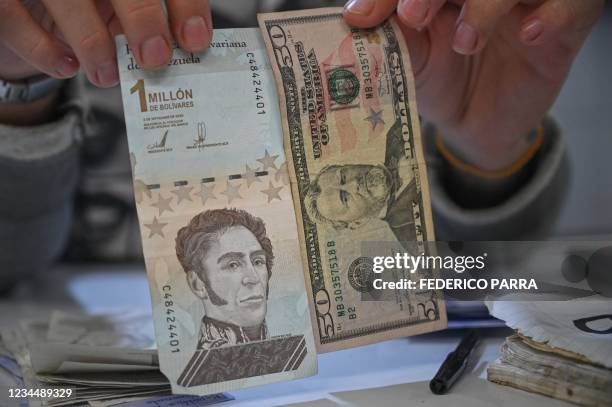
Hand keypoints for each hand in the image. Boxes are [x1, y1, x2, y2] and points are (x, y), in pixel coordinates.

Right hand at [0, 0, 211, 86]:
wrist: (23, 11)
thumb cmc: (85, 10)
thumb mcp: (119, 10)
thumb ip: (148, 22)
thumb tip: (185, 51)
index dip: (184, 3)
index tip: (196, 40)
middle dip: (143, 16)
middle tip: (154, 58)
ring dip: (91, 40)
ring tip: (106, 75)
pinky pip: (14, 17)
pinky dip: (42, 47)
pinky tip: (66, 68)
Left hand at [343, 0, 603, 170]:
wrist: (475, 125)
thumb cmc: (441, 82)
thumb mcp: (410, 62)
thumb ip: (391, 36)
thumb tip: (356, 16)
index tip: (368, 16)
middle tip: (412, 16)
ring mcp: (525, 0)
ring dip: (487, 6)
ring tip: (467, 42)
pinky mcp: (564, 24)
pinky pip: (574, 4)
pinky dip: (553, 14)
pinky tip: (528, 34)